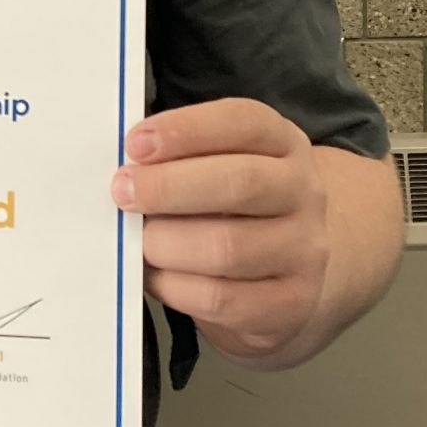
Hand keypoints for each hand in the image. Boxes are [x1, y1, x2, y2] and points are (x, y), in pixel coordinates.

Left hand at [118, 99, 330, 365]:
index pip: (246, 123)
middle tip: (122, 192)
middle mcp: (304, 193)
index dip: (187, 130)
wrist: (286, 268)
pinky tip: (155, 274)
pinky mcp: (289, 303)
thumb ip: (181, 156)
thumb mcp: (220, 164)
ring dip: (166, 243)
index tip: (136, 143)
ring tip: (137, 240)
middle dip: (169, 187)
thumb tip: (125, 167)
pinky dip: (174, 285)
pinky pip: (220, 298)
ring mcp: (303, 251)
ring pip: (227, 247)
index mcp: (284, 144)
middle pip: (241, 184)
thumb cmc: (232, 205)